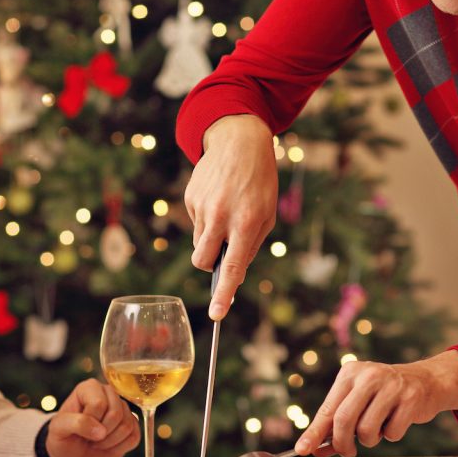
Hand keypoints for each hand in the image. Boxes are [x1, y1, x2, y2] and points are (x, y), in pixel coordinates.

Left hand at [47, 379, 141, 456]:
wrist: (72, 456)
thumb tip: (100, 431)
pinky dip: (119, 447)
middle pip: (116, 413)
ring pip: (127, 425)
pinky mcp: (132, 424)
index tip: (78, 429)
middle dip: (101, 433)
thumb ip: (76, 424)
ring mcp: (122, 408)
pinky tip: (107, 445)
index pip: (99, 404)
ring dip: (109, 441)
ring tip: (96, 442)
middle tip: (88, 438)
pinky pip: (134, 436)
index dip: (90, 422)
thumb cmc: (63, 437)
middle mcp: (109, 393)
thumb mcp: (58, 429)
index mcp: (89, 388)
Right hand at [184, 115, 276, 319]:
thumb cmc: (260, 182)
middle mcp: (222, 217)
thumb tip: (232, 272)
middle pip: (203, 260)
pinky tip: (217, 198)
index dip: (223, 294)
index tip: (216, 315)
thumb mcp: (267, 214)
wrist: (239, 141)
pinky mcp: (190, 197)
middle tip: (221, 252)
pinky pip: (195, 222)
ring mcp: (202, 207)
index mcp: (247, 223)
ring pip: (199, 242)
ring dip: (210, 238)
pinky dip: (205, 218)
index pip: (232, 268)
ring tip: (226, 213)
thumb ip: (250, 245)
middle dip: (209, 265)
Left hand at [293, 351, 457, 456]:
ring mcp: (391, 386)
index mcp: (350, 374)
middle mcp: (368, 375)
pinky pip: (392, 433)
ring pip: (367, 431)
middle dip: (342, 444)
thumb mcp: (358, 402)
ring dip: (371, 440)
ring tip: (378, 427)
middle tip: (348, 451)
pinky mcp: (411, 398)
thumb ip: (336, 425)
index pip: (327, 409)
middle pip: (343, 421)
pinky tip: (397, 420)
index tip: (302, 450)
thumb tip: (313, 448)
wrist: (427, 381)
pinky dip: (392, 435)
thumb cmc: (385, 395)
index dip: (314, 433)